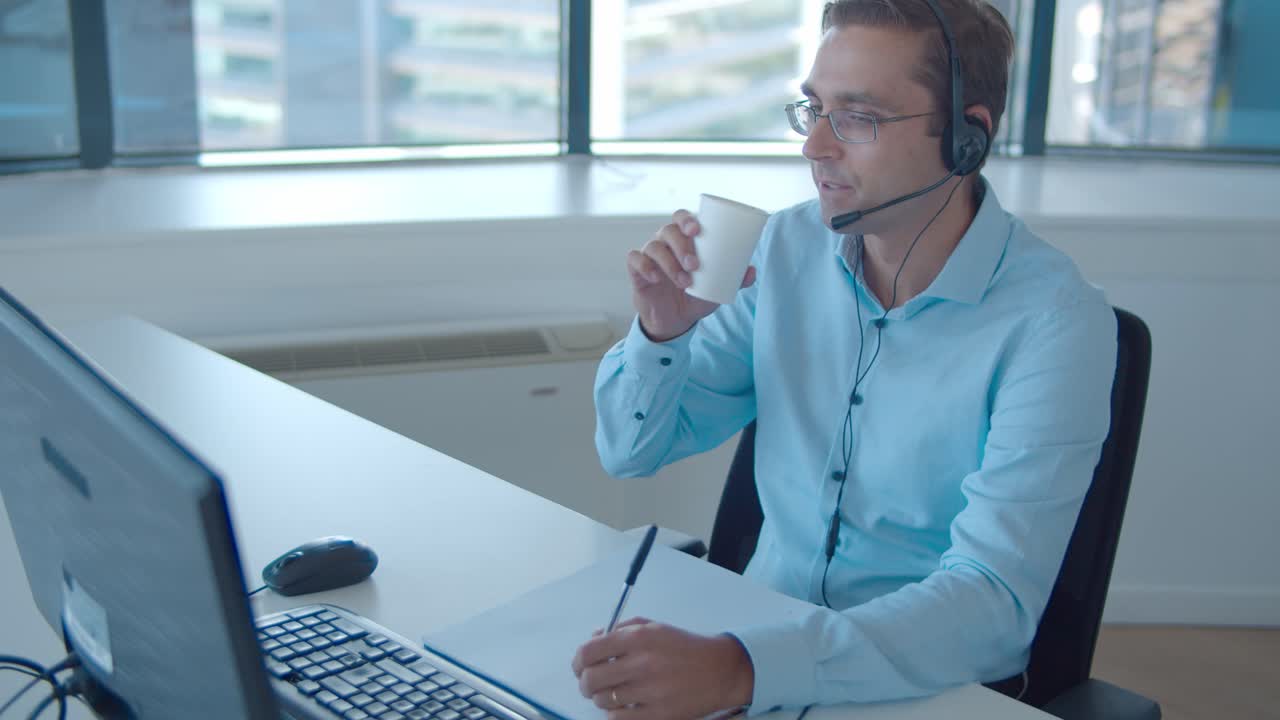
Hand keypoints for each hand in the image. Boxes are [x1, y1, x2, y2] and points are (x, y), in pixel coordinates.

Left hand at [571, 618, 753, 719]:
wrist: (720, 670)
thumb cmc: (684, 648)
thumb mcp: (653, 628)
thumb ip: (620, 629)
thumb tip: (593, 639)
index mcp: (638, 638)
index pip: (588, 651)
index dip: (577, 661)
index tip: (579, 666)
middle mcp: (641, 663)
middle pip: (590, 679)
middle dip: (585, 683)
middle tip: (592, 683)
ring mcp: (649, 691)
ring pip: (602, 700)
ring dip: (602, 698)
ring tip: (615, 692)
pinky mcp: (657, 715)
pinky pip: (617, 718)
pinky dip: (615, 713)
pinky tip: (626, 705)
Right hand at [629, 211, 756, 342]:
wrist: (675, 320)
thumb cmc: (696, 296)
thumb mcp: (717, 289)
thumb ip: (734, 279)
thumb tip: (752, 271)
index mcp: (684, 239)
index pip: (682, 218)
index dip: (687, 219)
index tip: (697, 230)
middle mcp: (665, 242)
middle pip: (668, 230)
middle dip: (681, 244)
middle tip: (694, 265)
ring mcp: (650, 255)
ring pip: (654, 246)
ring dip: (669, 262)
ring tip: (684, 281)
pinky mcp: (636, 270)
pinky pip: (635, 260)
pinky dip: (645, 266)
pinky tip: (656, 278)